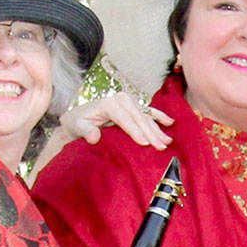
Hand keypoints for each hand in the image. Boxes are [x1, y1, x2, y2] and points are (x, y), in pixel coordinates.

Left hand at [31, 91, 174, 174]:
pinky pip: (149, 111)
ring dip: (158, 129)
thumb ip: (85, 130)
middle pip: (139, 117)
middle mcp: (120, 99)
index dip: (135, 131)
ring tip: (167, 142)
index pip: (125, 118)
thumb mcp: (77, 126)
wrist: (78, 119)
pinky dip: (159, 116)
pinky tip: (170, 123)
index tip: (144, 144)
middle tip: (160, 147)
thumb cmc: (77, 123)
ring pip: (146, 116)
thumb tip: (94, 136)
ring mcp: (128, 102)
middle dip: (151, 132)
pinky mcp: (133, 107)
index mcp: (109, 103)